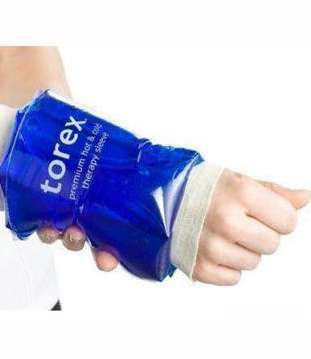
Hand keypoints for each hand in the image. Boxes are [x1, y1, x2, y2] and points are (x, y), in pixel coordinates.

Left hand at [0, 46, 118, 271]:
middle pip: (79, 238)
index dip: (107, 250)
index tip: (112, 260)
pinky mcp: (20, 195)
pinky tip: (39, 220)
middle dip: (87, 249)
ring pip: (52, 231)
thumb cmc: (71, 124)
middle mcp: (70, 206)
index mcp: (92, 198)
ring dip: (58, 237)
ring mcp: (46, 203)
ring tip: (61, 230)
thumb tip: (145, 151)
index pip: (102, 231)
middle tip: (95, 254)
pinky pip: (26, 218)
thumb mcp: (98, 133)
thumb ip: (117, 145)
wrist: (32, 106)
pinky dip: (31, 223)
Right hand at [193, 169, 309, 284]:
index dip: (277, 216)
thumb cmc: (204, 189)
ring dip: (242, 250)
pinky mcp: (199, 266)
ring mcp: (210, 245)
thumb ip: (275, 192)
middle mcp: (225, 220)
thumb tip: (304, 197)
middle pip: (272, 245)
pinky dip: (226, 266)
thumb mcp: (239, 181)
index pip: (288, 220)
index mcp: (240, 193)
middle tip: (238, 222)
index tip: (259, 211)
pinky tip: (213, 247)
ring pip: (253, 263)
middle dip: (261, 234)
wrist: (163, 200)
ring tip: (222, 233)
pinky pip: (233, 278)